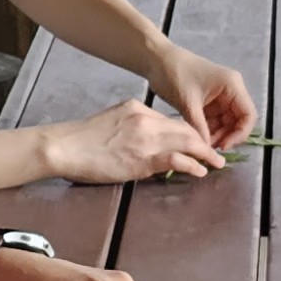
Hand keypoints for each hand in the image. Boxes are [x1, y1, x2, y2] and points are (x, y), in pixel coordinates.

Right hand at [38, 101, 226, 184]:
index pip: (171, 120)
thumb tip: (145, 145)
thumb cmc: (80, 140)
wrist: (64, 146)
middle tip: (216, 152)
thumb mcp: (111, 123)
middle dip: (204, 141)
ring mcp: (145, 139)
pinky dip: (193, 165)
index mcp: (137, 109)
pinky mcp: (142, 158)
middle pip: (185, 128)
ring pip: (187, 142)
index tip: (198, 141)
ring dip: (205, 154)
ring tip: (216, 163)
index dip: (189, 132)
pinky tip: (201, 171)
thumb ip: (132, 130)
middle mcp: (145, 120)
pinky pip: (176, 160)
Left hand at [153, 52, 257, 151]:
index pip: (248, 115)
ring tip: (201, 144)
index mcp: (232, 86)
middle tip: (208, 148)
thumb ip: (200, 128)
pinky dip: (208, 130)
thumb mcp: (188, 103)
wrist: (156, 61)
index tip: (223, 146)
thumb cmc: (174, 74)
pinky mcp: (210, 102)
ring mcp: (221, 96)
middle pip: (239, 121)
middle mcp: (231, 91)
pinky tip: (197, 137)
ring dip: (216, 135)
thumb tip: (206, 150)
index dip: (240, 134)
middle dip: (226, 136)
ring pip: (227, 123)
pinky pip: (215, 121)